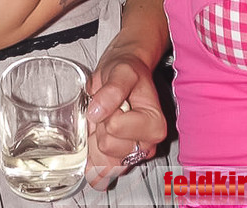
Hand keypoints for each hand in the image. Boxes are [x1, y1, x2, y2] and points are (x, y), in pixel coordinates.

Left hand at [84, 54, 165, 190]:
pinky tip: (94, 145)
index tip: (117, 100)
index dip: (108, 111)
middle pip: (107, 147)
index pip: (115, 128)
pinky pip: (99, 174)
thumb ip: (113, 90)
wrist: (124, 73)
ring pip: (102, 163)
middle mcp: (147, 145)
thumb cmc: (127, 72)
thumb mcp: (122, 71)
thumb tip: (97, 111)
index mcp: (154, 124)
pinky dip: (92, 161)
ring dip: (95, 141)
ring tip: (105, 122)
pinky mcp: (120, 163)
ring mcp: (133, 156)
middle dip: (101, 126)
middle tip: (109, 109)